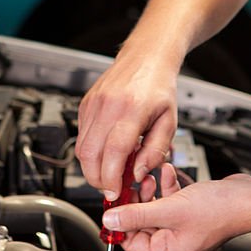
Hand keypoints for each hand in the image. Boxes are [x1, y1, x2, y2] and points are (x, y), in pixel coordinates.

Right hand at [76, 46, 179, 199]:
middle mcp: (109, 106)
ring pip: (81, 149)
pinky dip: (91, 152)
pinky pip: (81, 137)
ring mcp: (93, 104)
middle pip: (90, 155)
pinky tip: (107, 151)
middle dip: (98, 179)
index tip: (115, 192)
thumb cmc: (159, 87)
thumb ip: (155, 150)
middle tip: (112, 187)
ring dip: (93, 168)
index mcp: (133, 109)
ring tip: (112, 170)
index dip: (112, 178)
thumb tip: (138, 174)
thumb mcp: (170, 120)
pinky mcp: (85, 105)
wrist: (146, 57)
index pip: (115, 151)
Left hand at [105, 169, 250, 250]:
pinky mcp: (193, 213)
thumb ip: (138, 214)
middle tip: (134, 184)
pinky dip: (168, 186)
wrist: (249, 197)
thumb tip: (112, 220)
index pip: (132, 242)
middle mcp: (176, 243)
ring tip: (152, 175)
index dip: (122, 222)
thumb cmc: (221, 209)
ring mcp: (185, 228)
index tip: (115, 203)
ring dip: (153, 190)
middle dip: (139, 201)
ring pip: (157, 209)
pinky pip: (172, 201)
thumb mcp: (171, 209)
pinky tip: (168, 172)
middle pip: (144, 223)